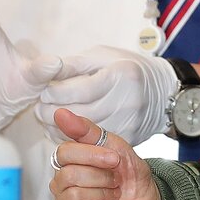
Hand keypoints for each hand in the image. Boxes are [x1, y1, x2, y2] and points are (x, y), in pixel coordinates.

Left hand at [34, 46, 175, 145]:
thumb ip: (75, 65)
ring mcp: (130, 121)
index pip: (82, 89)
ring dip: (62, 129)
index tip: (43, 93)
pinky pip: (98, 143)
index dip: (58, 93)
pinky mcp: (130, 137)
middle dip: (55, 113)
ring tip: (46, 120)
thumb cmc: (125, 67)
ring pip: (88, 133)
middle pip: (84, 114)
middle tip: (38, 109)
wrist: (160, 90)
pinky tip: (63, 131)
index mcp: (121, 75)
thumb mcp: (101, 56)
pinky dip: (77, 139)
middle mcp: (127, 100)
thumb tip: (47, 70)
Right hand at [49, 109, 160, 199]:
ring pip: (74, 193)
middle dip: (101, 176)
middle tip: (115, 179)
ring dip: (102, 192)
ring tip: (112, 192)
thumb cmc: (127, 172)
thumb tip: (61, 113)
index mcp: (71, 158)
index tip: (114, 158)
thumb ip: (85, 130)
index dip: (91, 155)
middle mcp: (62, 178)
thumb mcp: (113, 145)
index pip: (65, 152)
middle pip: (69, 174)